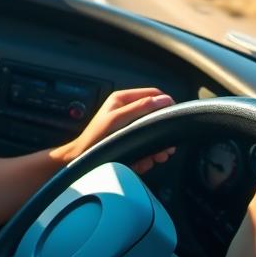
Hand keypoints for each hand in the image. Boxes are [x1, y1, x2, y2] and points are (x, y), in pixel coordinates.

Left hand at [49, 87, 176, 173]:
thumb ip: (140, 108)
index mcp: (123, 99)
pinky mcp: (128, 141)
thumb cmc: (95, 139)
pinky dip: (146, 156)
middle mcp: (126, 111)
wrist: (81, 160)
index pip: (153, 94)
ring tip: (155, 158)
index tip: (174, 119)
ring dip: (156, 148)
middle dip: (161, 133)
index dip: (165, 104)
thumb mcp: (118, 120)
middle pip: (155, 116)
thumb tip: (164, 99)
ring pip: (152, 134)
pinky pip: (145, 146)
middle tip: (166, 148)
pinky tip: (142, 163)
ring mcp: (128, 126)